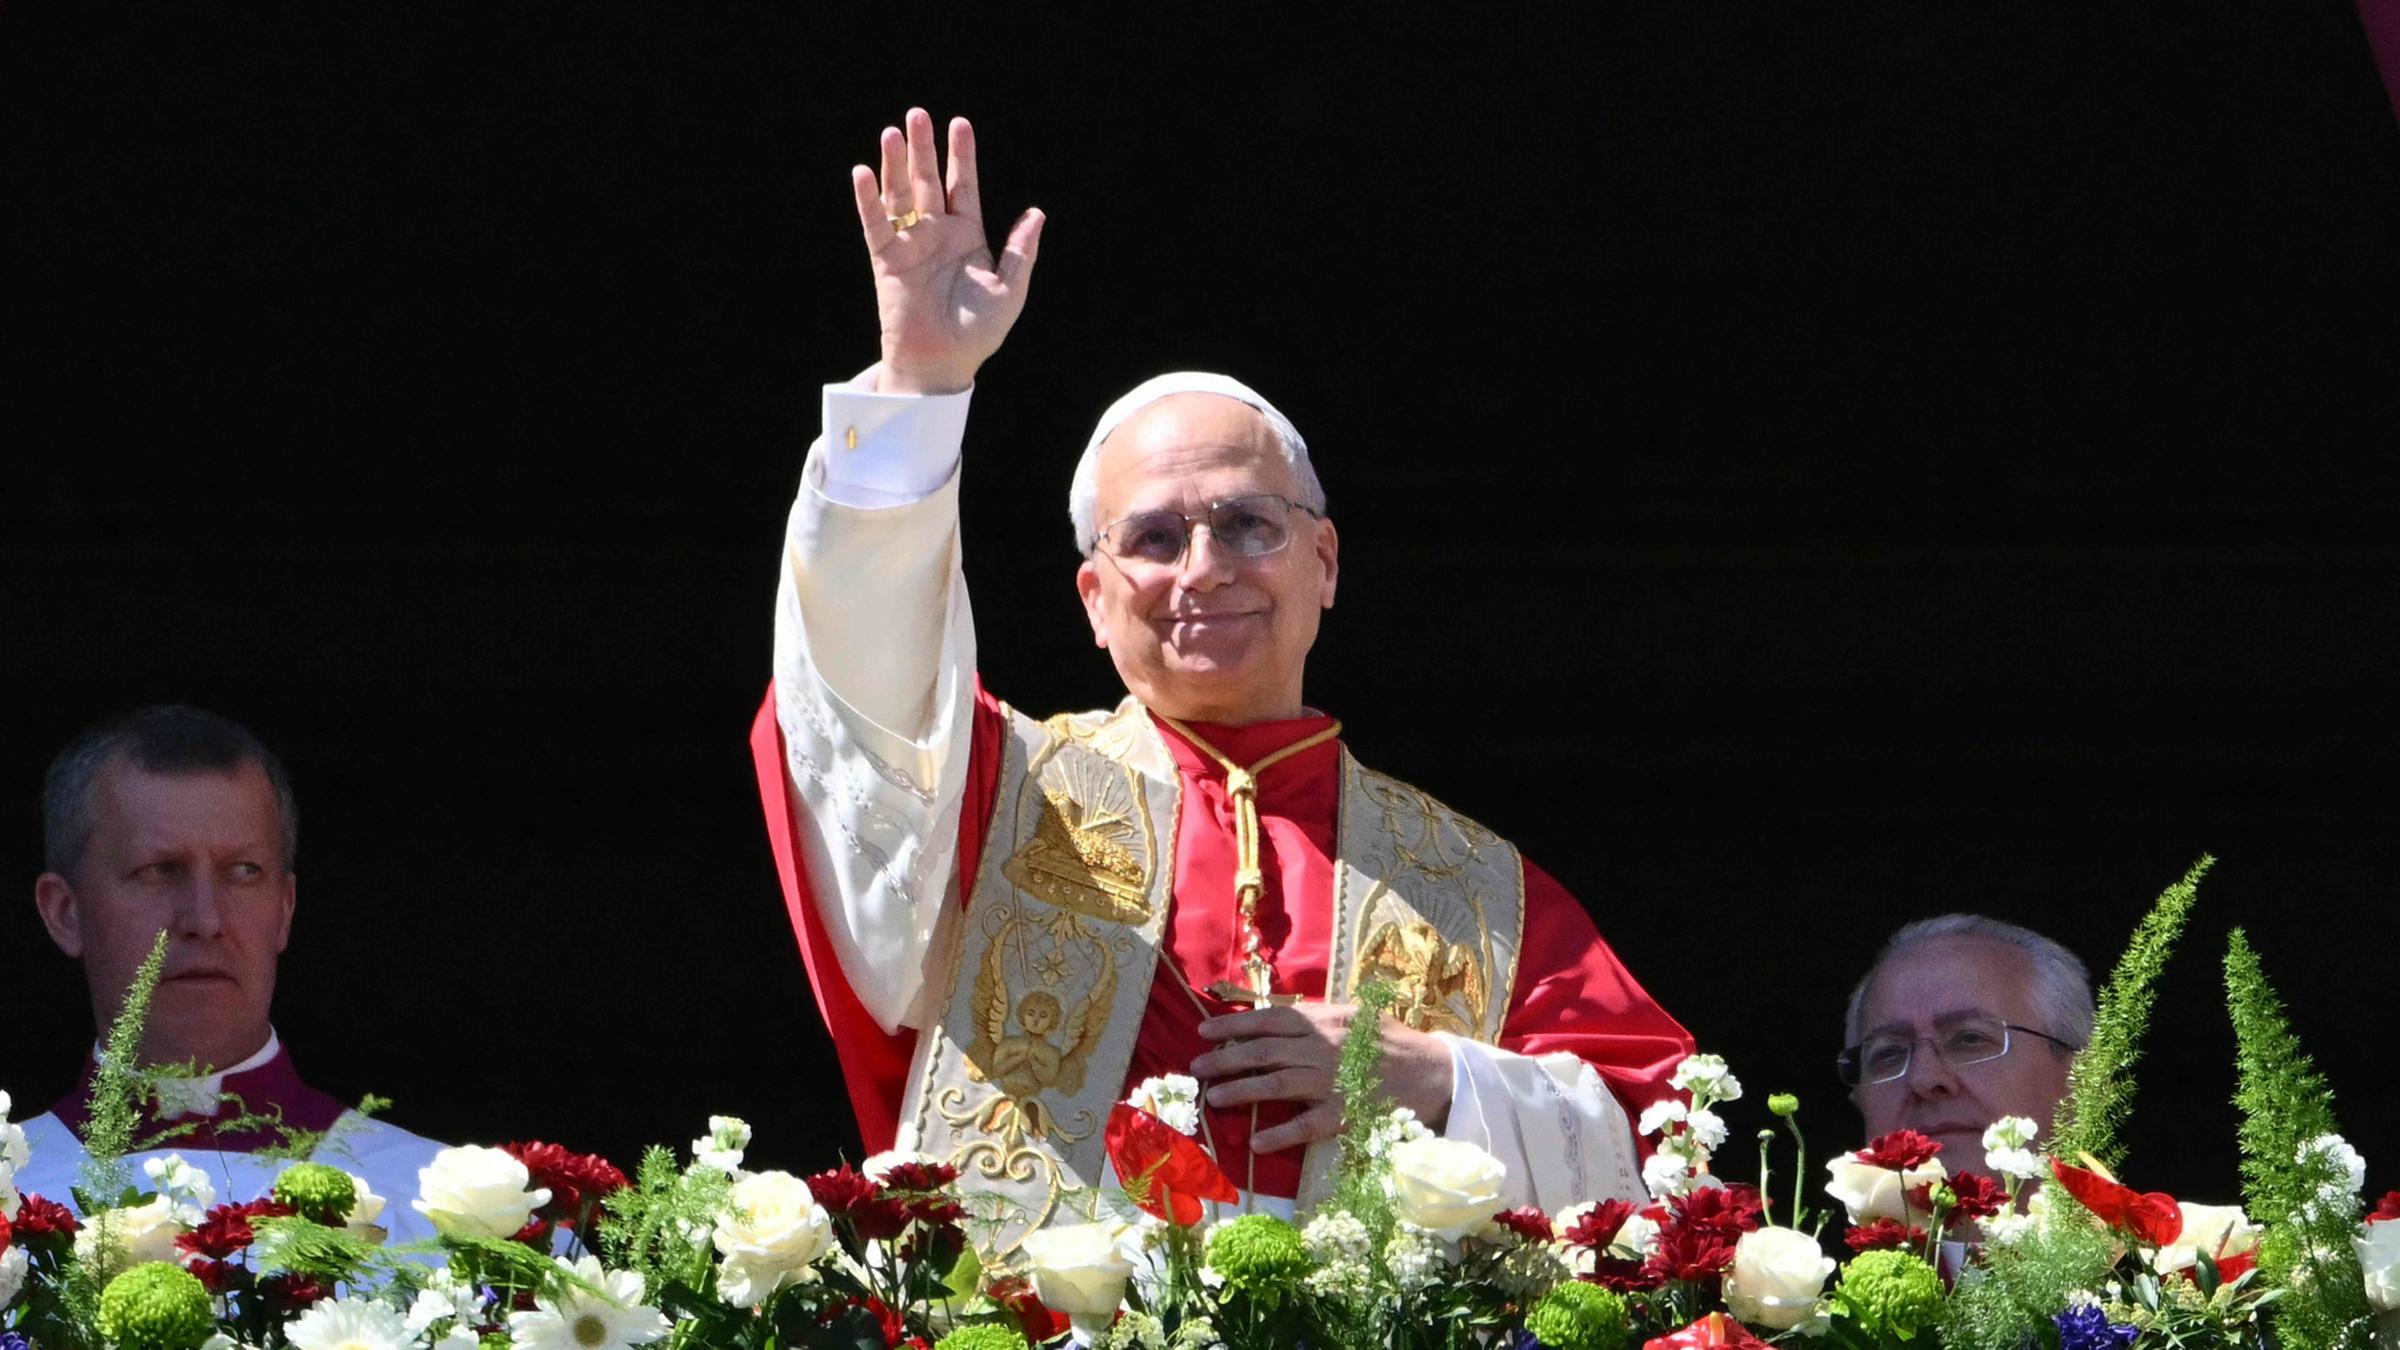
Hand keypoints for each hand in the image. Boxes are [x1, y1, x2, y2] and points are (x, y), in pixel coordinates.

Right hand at [849, 109, 1043, 394]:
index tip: (959, 123)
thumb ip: (1020, 251)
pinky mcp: (887, 260)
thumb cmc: (978, 333)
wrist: (942, 364)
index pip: (965, 186)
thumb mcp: (1010, 290)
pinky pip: (876, 225)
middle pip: (929, 181)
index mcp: (968, 237)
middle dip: (924, 149)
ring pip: (900, 195)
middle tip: (918, 114)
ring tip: (892, 132)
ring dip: (895, 164)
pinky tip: (863, 172)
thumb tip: (1036, 212)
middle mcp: (937, 234)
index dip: (962, 156)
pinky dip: (868, 200)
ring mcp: (911, 245)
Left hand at [1190, 1002, 1453, 1153]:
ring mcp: (1333, 1082)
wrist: (1436, 1071)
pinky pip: (1307, 1125)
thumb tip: (1281, 1015)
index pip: (1269, 1019)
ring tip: (1214, 1098)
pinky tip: (1256, 1141)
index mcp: (1325, 1021)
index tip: (1203, 1031)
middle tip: (1196, 1067)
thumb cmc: (1393, 1042)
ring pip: (1276, 1085)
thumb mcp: (1356, 1015)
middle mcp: (1323, 1048)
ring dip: (1241, 1091)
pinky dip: (1280, 1134)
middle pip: (1263, 1052)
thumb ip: (1320, 1016)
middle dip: (1225, 1058)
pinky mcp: (1346, 1114)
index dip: (1233, 1025)